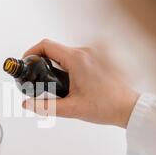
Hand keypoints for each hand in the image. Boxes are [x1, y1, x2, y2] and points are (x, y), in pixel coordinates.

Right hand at [22, 39, 138, 127]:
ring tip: (58, 85)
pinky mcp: (99, 58)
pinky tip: (71, 83)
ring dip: (57, 65)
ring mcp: (94, 54)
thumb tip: (27, 104)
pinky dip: (68, 66)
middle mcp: (86, 52)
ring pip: (66, 54)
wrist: (128, 108)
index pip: (46, 46)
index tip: (27, 62)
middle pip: (55, 50)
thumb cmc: (106, 106)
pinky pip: (77, 57)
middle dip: (43, 62)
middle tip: (39, 79)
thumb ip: (46, 106)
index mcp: (77, 59)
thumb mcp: (72, 109)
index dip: (32, 52)